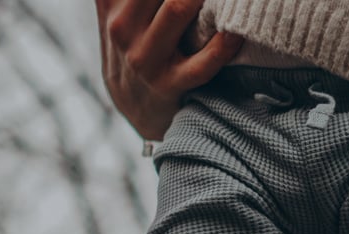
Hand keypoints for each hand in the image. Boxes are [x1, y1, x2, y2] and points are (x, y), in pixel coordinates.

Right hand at [96, 0, 242, 139]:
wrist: (135, 108)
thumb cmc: (136, 44)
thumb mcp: (116, 9)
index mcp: (111, 1)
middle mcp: (122, 25)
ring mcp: (145, 58)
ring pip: (179, 7)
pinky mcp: (170, 84)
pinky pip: (203, 62)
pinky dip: (226, 43)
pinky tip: (237, 30)